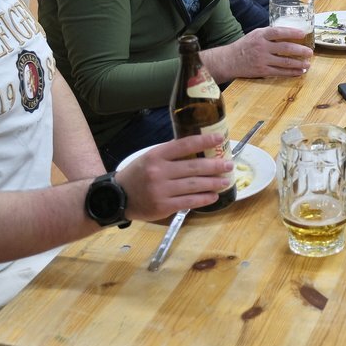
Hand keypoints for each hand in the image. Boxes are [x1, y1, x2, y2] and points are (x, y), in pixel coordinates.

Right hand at [115, 134, 233, 220]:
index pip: (184, 145)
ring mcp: (161, 190)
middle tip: (229, 164)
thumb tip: (198, 147)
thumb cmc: (137, 175)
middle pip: (193, 167)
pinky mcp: (163, 207)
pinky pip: (189, 202)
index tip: (220, 138)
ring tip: (226, 181)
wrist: (117, 197)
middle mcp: (159, 171)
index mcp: (156, 155)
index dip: (204, 141)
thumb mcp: (149, 157)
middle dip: (215, 166)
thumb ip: (170, 153)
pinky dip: (203, 199)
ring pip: (194, 185)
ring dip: (213, 183)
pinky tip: (213, 196)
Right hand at [204, 27, 312, 80]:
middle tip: (310, 52)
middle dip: (300, 50)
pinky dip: (291, 72)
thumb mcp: (255, 34)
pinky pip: (280, 72)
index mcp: (261, 35)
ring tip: (308, 63)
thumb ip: (270, 34)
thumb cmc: (245, 45)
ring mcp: (262, 60)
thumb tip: (290, 33)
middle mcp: (262, 47)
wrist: (230, 60)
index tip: (303, 34)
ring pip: (285, 62)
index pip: (278, 32)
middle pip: (285, 48)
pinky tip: (299, 71)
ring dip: (299, 63)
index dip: (292, 32)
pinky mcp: (262, 71)